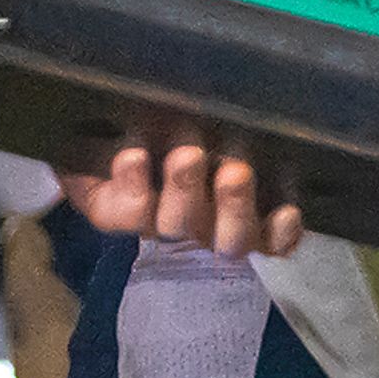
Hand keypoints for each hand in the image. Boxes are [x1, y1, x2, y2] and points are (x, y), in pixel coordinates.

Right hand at [58, 140, 300, 256]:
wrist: (169, 137)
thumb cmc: (129, 133)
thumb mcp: (96, 137)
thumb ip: (93, 143)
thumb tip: (99, 140)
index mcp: (127, 201)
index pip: (120, 212)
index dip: (129, 190)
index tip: (132, 155)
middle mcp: (176, 220)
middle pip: (177, 224)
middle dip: (182, 190)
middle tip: (189, 154)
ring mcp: (220, 228)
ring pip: (227, 237)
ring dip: (231, 207)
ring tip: (234, 173)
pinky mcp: (263, 229)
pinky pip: (274, 244)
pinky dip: (281, 233)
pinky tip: (285, 212)